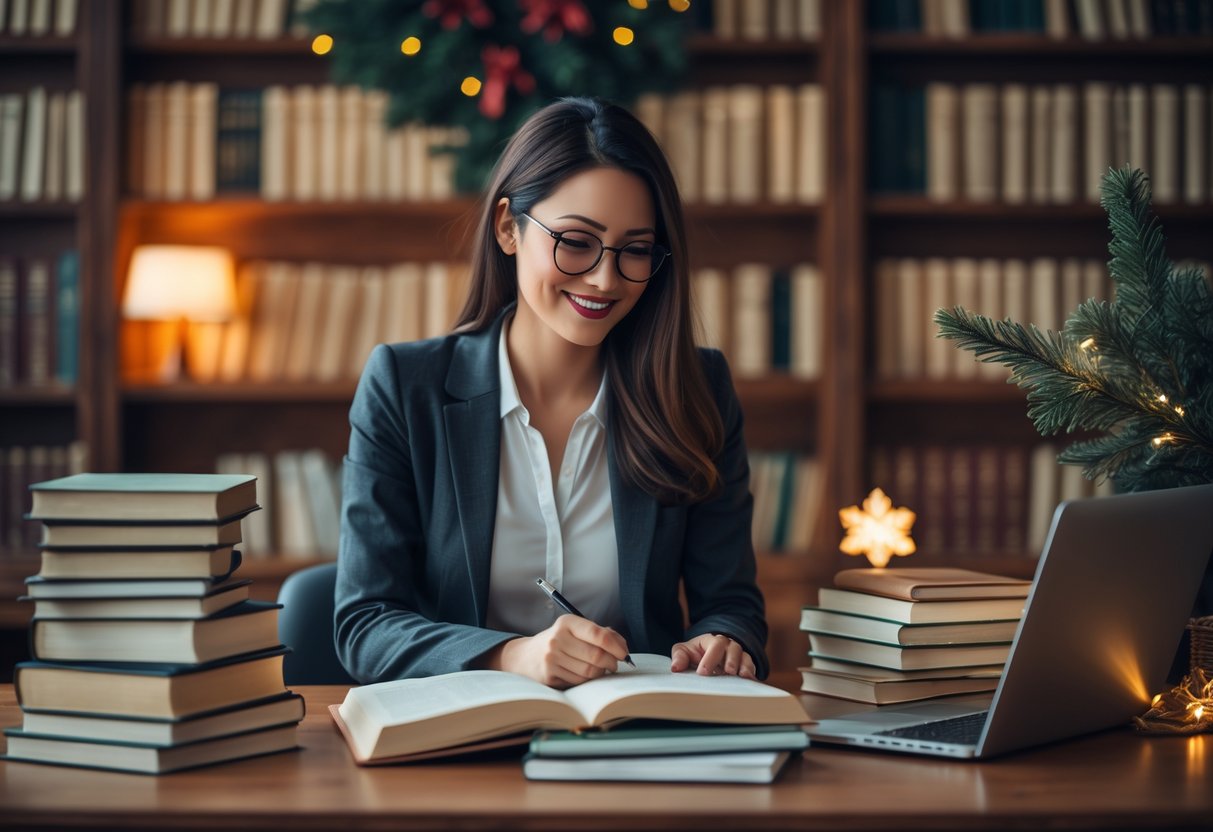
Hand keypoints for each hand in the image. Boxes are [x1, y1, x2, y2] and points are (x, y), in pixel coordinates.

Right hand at [490, 615, 630, 687]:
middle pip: (596, 655)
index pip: (598, 634)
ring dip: (600, 672)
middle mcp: (558, 638)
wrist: (526, 656)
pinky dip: (587, 679)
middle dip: (611, 662)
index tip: (624, 653)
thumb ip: (600, 634)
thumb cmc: (559, 642)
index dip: (616, 646)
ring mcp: (552, 657)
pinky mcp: (550, 675)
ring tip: (600, 668)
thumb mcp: (575, 630)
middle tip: (615, 664)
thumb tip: (622, 647)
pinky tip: (584, 673)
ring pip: (590, 671)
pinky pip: (579, 681)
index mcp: (567, 623)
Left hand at [670, 633, 755, 678]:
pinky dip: (752, 675)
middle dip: (731, 660)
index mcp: (713, 641)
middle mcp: (729, 646)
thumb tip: (675, 667)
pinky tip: (752, 682)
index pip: (715, 645)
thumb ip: (679, 656)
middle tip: (728, 671)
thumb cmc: (695, 653)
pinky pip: (752, 669)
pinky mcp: (745, 667)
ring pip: (745, 658)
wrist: (708, 656)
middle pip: (734, 649)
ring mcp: (739, 656)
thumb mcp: (684, 651)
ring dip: (744, 667)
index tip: (702, 672)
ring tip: (743, 676)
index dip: (710, 658)